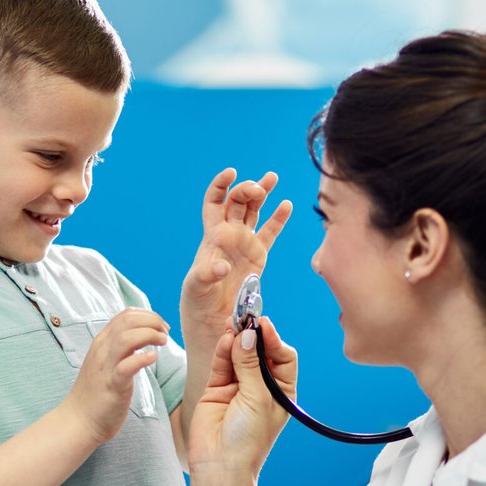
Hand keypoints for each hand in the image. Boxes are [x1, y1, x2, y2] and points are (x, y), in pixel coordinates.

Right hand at [64, 308, 169, 444]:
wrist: (78, 421)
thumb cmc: (97, 394)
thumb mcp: (107, 363)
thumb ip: (121, 349)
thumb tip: (143, 337)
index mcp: (102, 343)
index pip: (125, 315)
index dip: (148, 316)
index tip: (161, 327)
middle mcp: (102, 350)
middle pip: (128, 321)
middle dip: (152, 321)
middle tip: (165, 334)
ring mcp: (106, 367)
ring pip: (126, 338)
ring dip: (149, 335)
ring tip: (162, 342)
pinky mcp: (112, 385)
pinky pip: (126, 366)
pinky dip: (142, 358)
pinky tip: (152, 358)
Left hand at [182, 168, 292, 336]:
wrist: (212, 312)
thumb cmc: (199, 296)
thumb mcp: (198, 285)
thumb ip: (208, 273)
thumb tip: (222, 265)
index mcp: (212, 234)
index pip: (214, 201)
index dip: (221, 185)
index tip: (231, 173)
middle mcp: (229, 233)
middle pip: (238, 201)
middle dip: (247, 190)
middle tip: (258, 189)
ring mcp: (244, 241)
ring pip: (254, 210)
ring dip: (262, 193)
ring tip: (272, 177)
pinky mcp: (258, 254)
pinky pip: (270, 232)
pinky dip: (279, 218)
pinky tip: (286, 204)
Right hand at [188, 316, 296, 482]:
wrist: (220, 465)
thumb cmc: (248, 440)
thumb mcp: (257, 399)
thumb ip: (250, 365)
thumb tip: (247, 335)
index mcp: (282, 391)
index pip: (283, 356)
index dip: (274, 340)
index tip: (264, 326)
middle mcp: (261, 386)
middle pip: (260, 351)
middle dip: (255, 335)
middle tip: (248, 318)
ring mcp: (238, 386)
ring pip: (239, 354)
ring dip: (237, 339)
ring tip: (234, 324)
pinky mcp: (216, 388)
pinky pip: (221, 363)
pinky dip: (223, 350)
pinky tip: (226, 339)